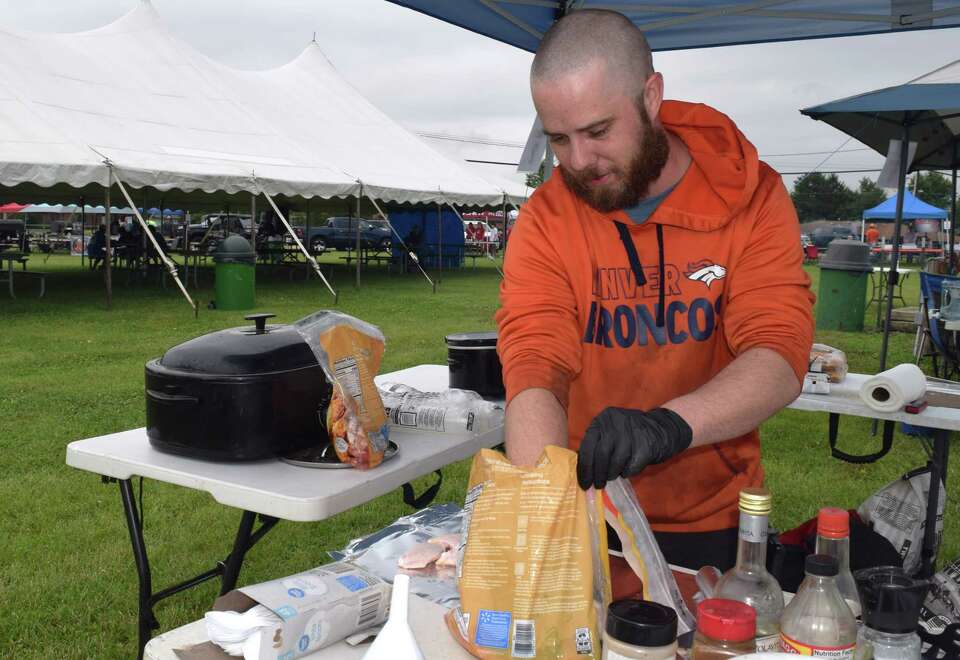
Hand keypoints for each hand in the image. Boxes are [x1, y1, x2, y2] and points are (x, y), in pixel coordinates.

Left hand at [577, 407, 692, 489]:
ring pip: (616, 461)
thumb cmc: (631, 434)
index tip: (584, 483)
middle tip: (597, 485)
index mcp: (603, 420)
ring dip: (612, 474)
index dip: (584, 467)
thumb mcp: (610, 432)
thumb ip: (597, 445)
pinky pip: (632, 466)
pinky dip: (627, 472)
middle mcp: (616, 423)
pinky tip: (626, 472)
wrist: (663, 427)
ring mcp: (632, 433)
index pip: (588, 446)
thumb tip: (584, 471)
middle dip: (597, 474)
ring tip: (612, 477)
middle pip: (601, 454)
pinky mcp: (646, 444)